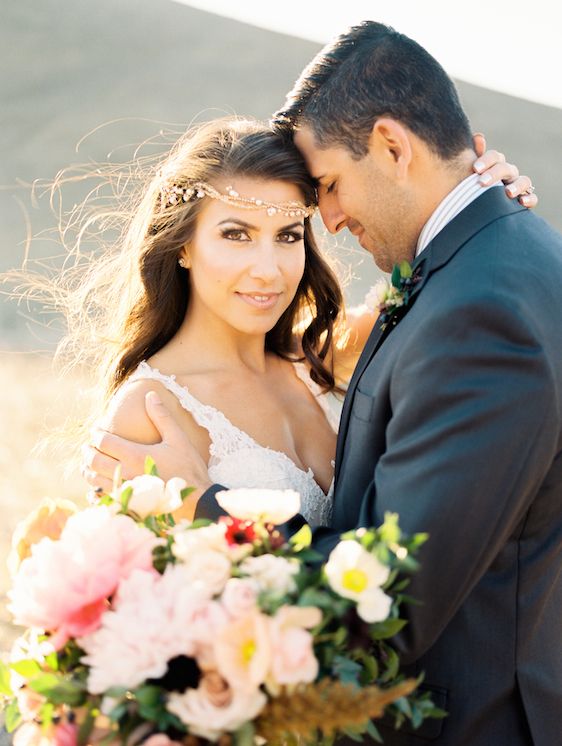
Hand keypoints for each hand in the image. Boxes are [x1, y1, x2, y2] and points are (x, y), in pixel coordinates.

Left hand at [82, 391, 211, 498]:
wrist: (196, 498)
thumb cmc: (188, 466)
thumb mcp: (177, 438)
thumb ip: (161, 416)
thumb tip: (150, 395)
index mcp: (135, 455)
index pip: (104, 442)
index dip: (96, 434)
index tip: (96, 430)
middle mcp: (126, 473)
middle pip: (94, 461)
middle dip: (87, 451)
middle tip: (87, 446)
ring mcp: (124, 490)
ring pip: (94, 480)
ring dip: (88, 470)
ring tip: (87, 463)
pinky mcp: (127, 504)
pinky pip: (101, 498)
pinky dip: (94, 491)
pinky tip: (96, 487)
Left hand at [471, 132, 536, 207]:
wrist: (476, 212)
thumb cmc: (472, 190)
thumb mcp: (471, 174)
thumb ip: (474, 156)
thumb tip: (478, 137)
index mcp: (495, 166)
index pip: (494, 157)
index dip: (486, 160)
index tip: (475, 169)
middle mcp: (509, 174)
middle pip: (506, 168)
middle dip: (495, 174)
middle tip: (482, 182)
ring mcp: (518, 187)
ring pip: (523, 181)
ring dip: (517, 185)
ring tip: (508, 193)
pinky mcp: (525, 201)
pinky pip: (532, 198)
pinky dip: (530, 198)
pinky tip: (522, 202)